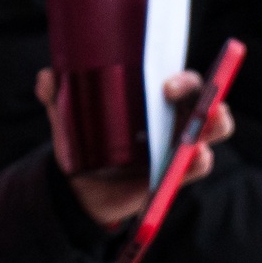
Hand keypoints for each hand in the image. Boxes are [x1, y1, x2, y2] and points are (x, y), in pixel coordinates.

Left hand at [37, 67, 233, 226]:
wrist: (79, 184)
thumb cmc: (82, 138)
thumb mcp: (66, 113)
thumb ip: (54, 93)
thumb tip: (47, 78)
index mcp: (152, 97)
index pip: (182, 80)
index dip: (184, 78)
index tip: (167, 84)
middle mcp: (172, 117)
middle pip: (206, 101)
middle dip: (207, 97)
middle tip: (183, 99)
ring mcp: (176, 146)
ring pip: (211, 131)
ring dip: (214, 126)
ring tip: (205, 127)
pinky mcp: (174, 174)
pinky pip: (196, 166)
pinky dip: (197, 161)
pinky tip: (193, 157)